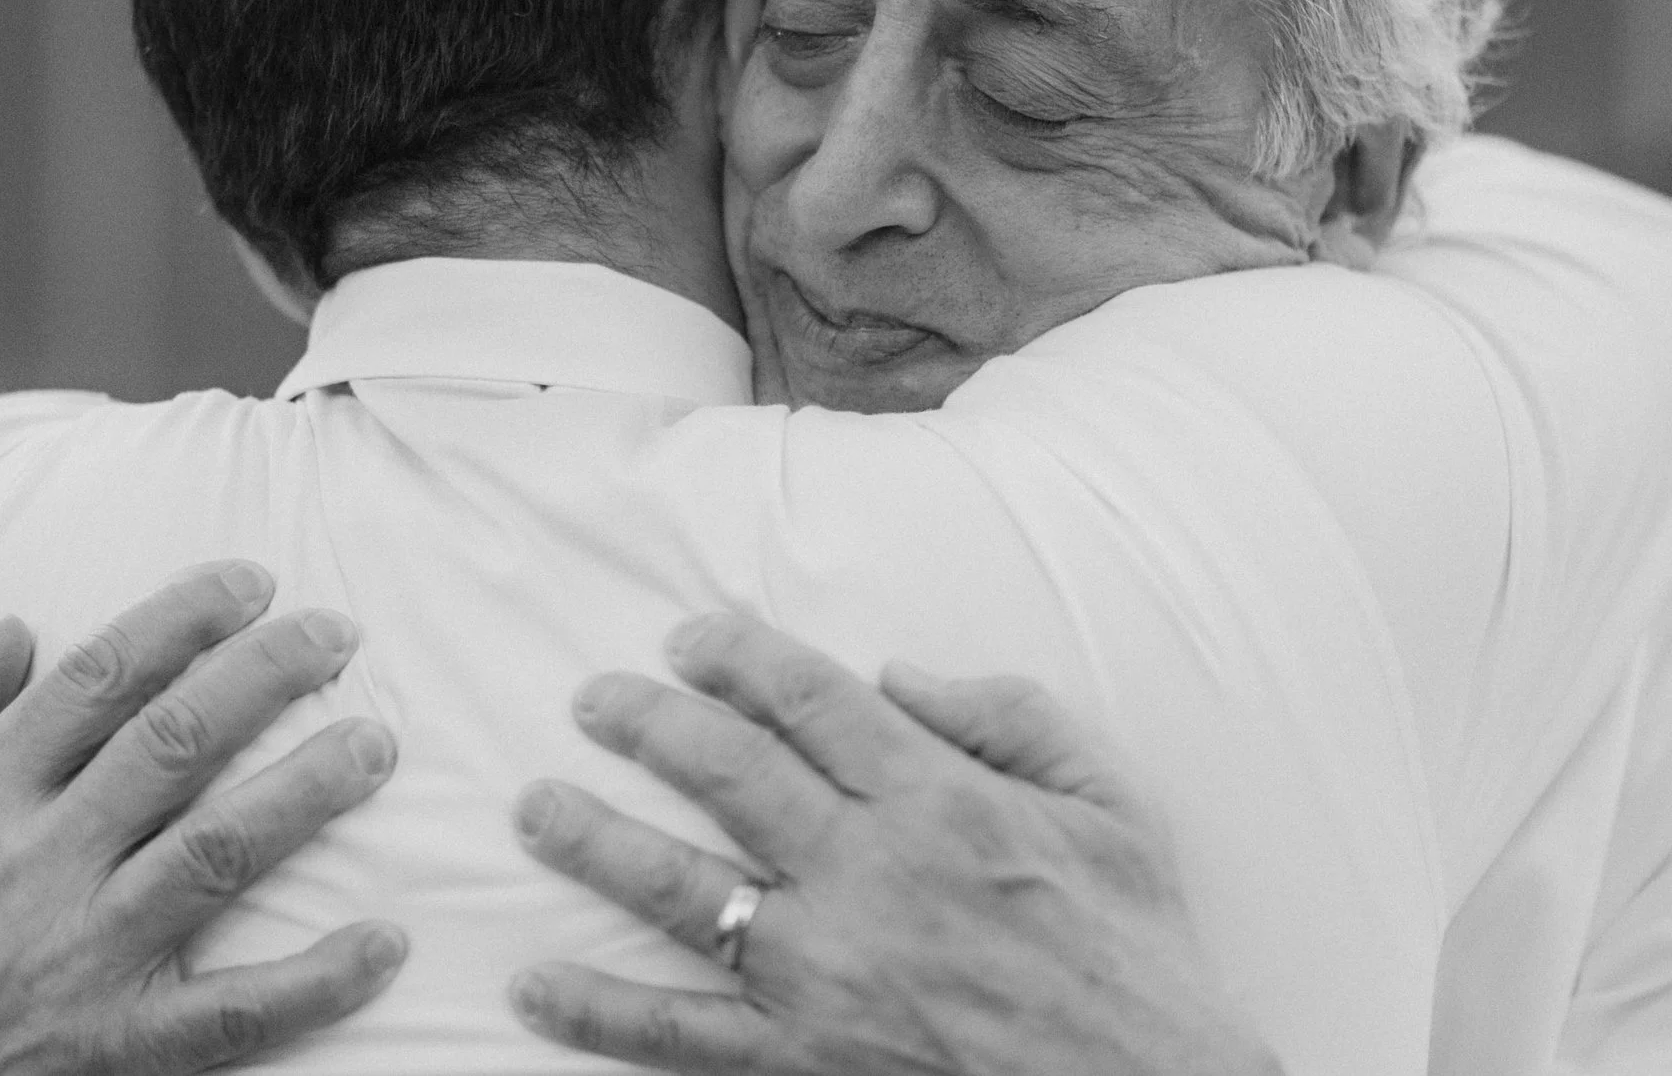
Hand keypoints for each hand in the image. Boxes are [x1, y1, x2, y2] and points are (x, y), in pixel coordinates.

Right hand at [0, 562, 404, 1074]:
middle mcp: (31, 866)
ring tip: (376, 746)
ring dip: (305, 793)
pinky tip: (385, 942)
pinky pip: (232, 1012)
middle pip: (172, 744)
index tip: (253, 581)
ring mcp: (80, 958)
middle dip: (265, 675)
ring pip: (214, 854)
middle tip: (342, 633)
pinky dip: (315, 981)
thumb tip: (12, 627)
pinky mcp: (118, 1045)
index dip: (181, 618)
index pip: (93, 680)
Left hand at [508, 614, 1278, 1075]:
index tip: (688, 638)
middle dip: (647, 724)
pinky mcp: (803, 1062)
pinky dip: (601, 1014)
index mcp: (940, 800)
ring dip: (596, 842)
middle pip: (727, 775)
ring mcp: (826, 975)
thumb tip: (898, 674)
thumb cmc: (1135, 950)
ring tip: (537, 806)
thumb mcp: (1110, 803)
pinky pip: (680, 1035)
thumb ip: (1010, 716)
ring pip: (682, 892)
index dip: (737, 656)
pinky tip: (538, 987)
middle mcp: (869, 875)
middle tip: (593, 699)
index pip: (810, 701)